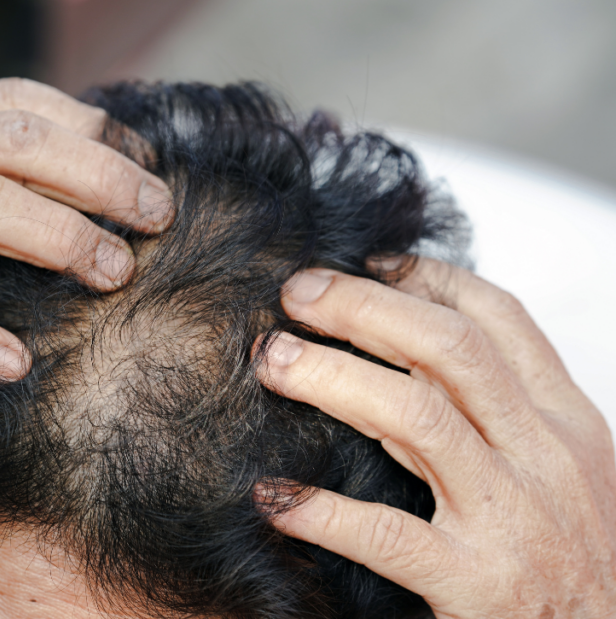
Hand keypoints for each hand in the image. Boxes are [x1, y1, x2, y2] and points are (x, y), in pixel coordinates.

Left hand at [254, 260, 615, 617]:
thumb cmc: (573, 560)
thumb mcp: (559, 470)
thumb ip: (498, 412)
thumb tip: (406, 350)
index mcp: (565, 423)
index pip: (500, 320)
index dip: (429, 278)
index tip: (368, 262)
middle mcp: (543, 457)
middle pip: (447, 349)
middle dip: (363, 308)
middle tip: (297, 293)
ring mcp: (511, 518)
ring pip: (415, 417)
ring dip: (333, 380)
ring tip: (272, 362)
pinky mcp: (477, 583)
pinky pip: (387, 534)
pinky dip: (324, 510)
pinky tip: (274, 495)